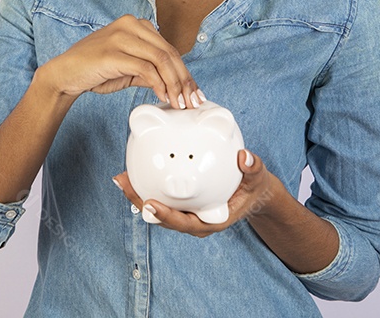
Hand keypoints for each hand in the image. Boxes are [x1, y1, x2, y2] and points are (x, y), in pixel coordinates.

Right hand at [35, 14, 201, 108]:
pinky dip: (158, 84)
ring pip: (161, 59)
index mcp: (135, 24)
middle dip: (184, 80)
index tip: (193, 91)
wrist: (64, 74)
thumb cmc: (94, 70)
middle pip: (169, 53)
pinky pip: (145, 68)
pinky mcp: (113, 52)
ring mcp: (121, 36)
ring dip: (174, 84)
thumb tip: (174, 85)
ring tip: (179, 102)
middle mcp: (130, 25)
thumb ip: (150, 71)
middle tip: (192, 101)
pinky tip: (162, 96)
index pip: (169, 48)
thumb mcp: (128, 69)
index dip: (185, 71)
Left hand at [111, 148, 278, 236]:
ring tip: (122, 178)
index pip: (186, 223)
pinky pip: (161, 196)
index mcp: (212, 219)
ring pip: (158, 209)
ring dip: (138, 195)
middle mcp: (195, 220)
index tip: (151, 204)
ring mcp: (187, 213)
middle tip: (126, 185)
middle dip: (142, 204)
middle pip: (164, 218)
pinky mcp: (181, 204)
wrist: (251, 191)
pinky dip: (146, 186)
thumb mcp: (257, 177)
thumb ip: (253, 168)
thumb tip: (245, 156)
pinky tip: (133, 170)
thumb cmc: (252, 186)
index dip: (167, 217)